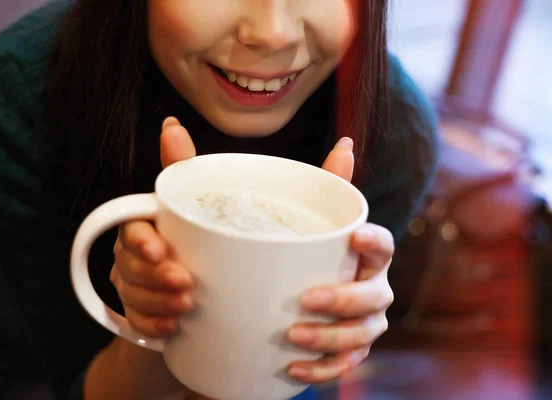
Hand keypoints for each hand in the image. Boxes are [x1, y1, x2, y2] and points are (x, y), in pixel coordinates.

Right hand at [110, 117, 197, 336]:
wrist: (195, 293)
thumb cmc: (192, 240)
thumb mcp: (189, 206)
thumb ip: (179, 170)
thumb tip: (171, 125)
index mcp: (141, 227)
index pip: (130, 231)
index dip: (140, 241)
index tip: (160, 249)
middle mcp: (130, 256)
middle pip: (129, 266)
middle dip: (155, 276)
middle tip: (186, 283)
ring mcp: (132, 286)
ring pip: (132, 296)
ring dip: (157, 302)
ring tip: (187, 305)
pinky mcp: (139, 314)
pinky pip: (138, 323)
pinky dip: (154, 325)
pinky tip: (173, 328)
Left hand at [286, 137, 394, 383]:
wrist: (304, 295)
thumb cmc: (313, 250)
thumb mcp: (315, 218)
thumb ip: (328, 184)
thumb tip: (345, 140)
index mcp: (368, 255)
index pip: (384, 246)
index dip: (376, 241)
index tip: (355, 235)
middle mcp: (375, 288)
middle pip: (373, 296)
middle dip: (344, 300)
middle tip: (307, 299)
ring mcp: (366, 322)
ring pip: (361, 335)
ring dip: (330, 338)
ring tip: (293, 336)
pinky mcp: (351, 349)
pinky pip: (345, 364)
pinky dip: (322, 368)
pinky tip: (293, 368)